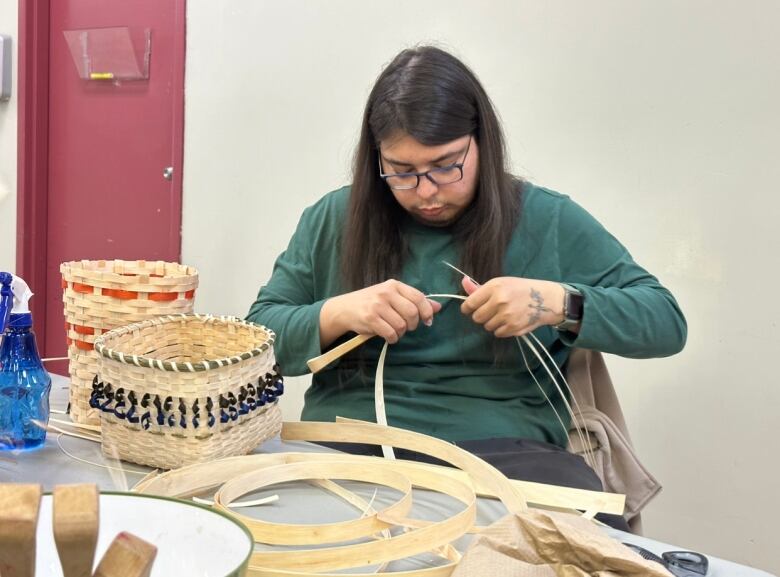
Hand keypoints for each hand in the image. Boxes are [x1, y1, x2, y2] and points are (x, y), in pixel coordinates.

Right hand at [320, 280, 441, 345]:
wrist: (344, 308)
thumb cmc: (371, 302)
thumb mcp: (392, 297)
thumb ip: (414, 301)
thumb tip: (437, 307)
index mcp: (394, 285)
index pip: (418, 297)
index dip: (426, 311)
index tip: (428, 321)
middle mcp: (386, 293)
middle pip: (412, 313)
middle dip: (413, 325)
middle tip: (406, 327)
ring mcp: (377, 305)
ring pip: (402, 325)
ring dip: (401, 333)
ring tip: (394, 331)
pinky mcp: (370, 318)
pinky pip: (390, 333)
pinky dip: (392, 338)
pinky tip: (388, 336)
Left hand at [460, 276, 565, 337]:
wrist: (545, 299)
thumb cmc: (519, 289)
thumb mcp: (501, 283)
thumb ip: (480, 288)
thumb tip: (463, 282)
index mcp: (494, 287)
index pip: (470, 303)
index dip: (467, 308)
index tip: (469, 309)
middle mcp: (499, 301)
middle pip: (477, 318)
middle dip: (481, 315)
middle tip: (491, 311)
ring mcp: (506, 316)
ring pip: (487, 326)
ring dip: (492, 322)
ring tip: (503, 314)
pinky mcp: (513, 328)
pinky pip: (498, 333)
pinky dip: (501, 329)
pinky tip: (509, 321)